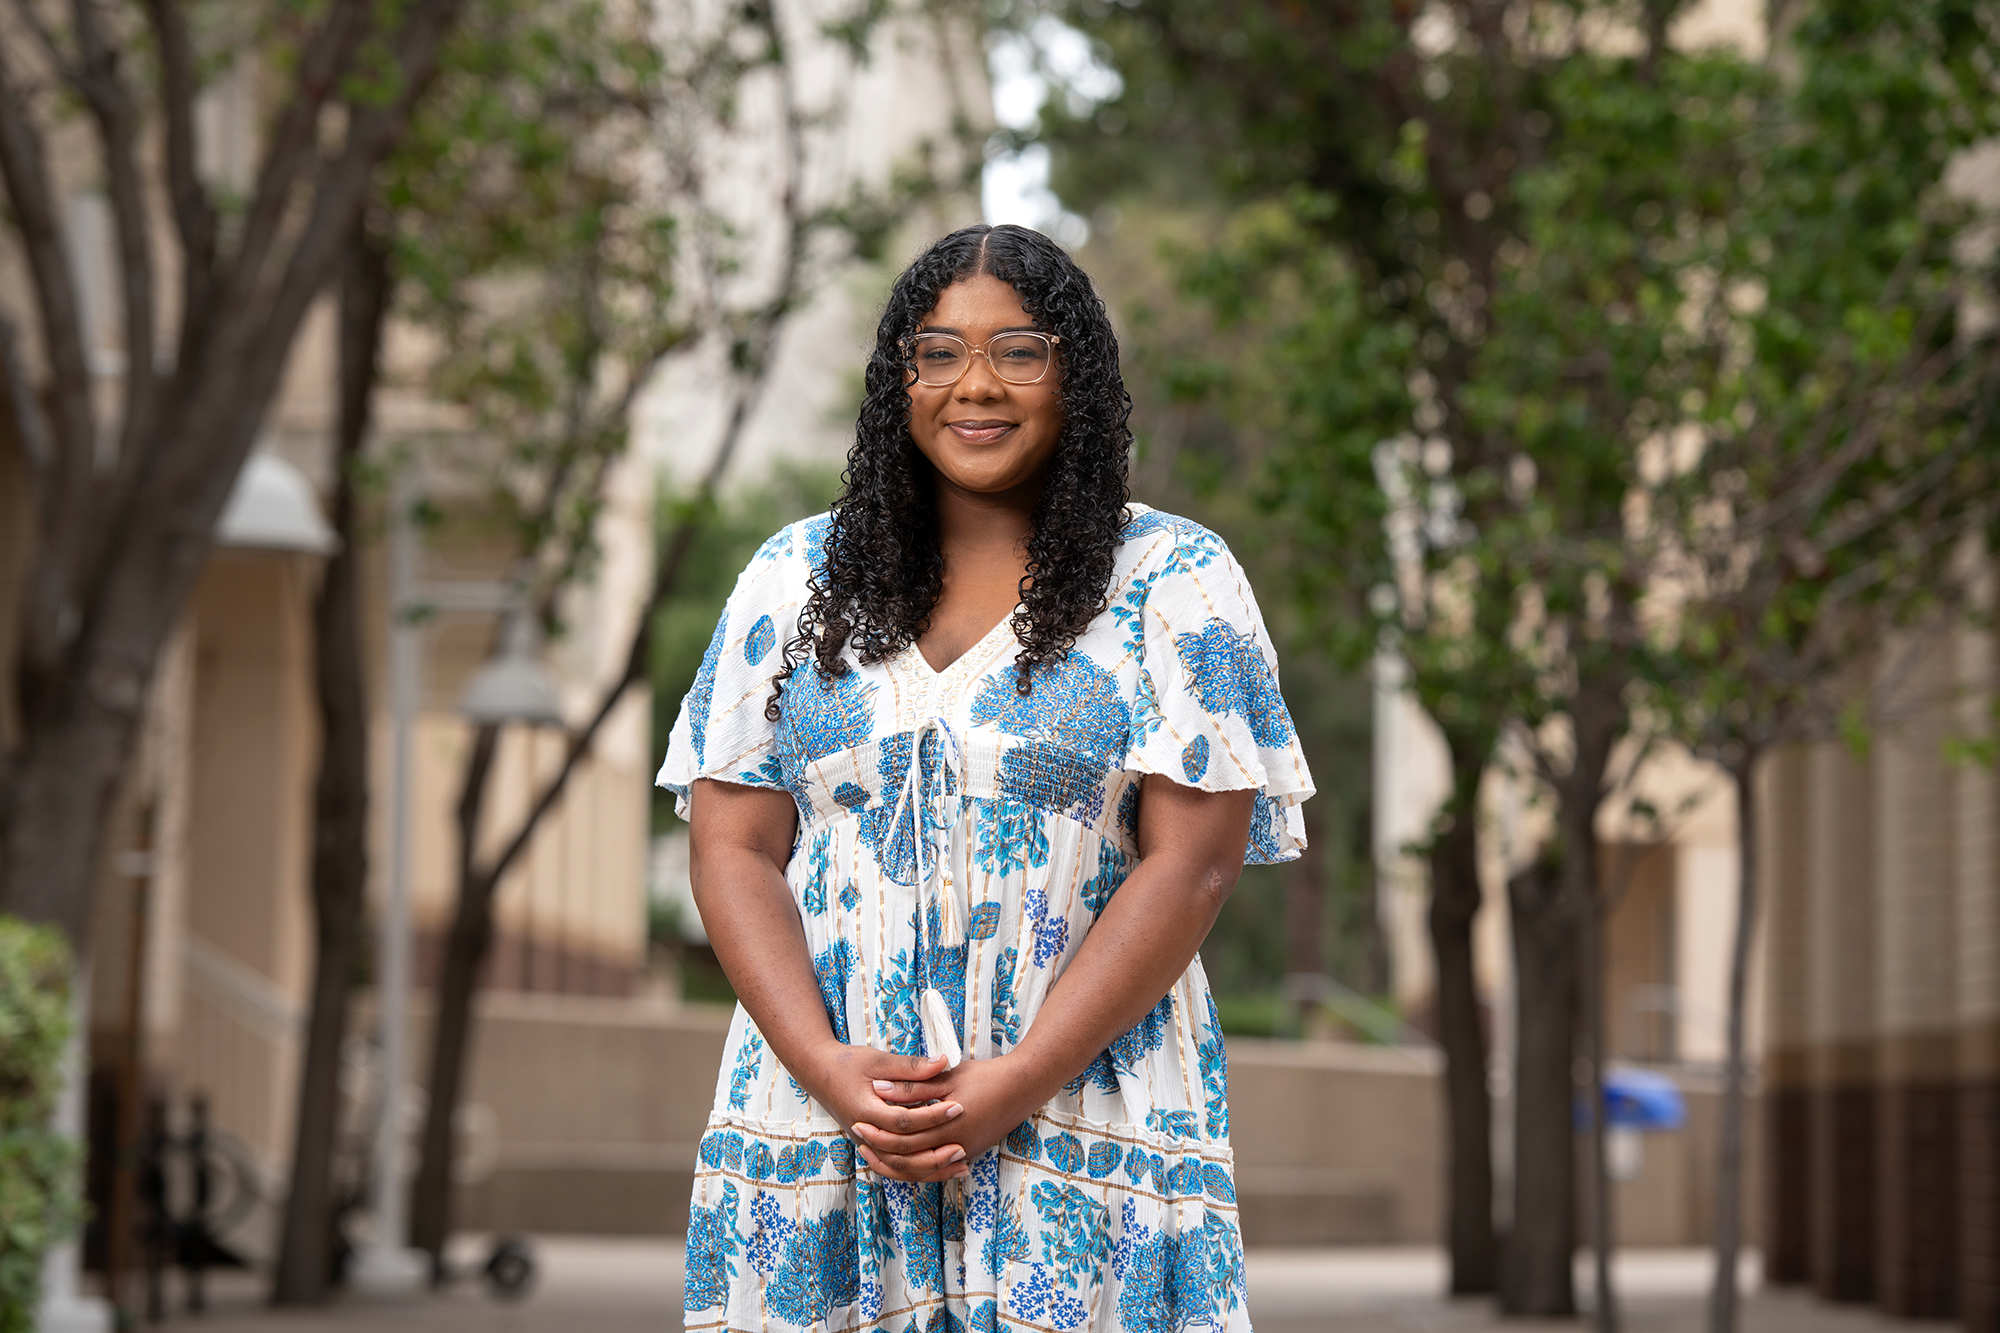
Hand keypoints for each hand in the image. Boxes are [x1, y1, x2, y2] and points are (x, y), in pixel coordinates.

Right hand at [800, 1043, 969, 1182]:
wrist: (819, 1073)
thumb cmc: (849, 1063)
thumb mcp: (879, 1060)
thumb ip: (911, 1066)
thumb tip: (943, 1063)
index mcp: (866, 1111)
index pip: (904, 1121)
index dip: (933, 1116)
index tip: (958, 1107)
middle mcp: (865, 1134)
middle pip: (903, 1154)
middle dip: (935, 1152)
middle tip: (963, 1145)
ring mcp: (867, 1144)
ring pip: (900, 1168)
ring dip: (931, 1169)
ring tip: (960, 1166)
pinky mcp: (872, 1147)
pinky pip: (896, 1167)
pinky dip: (919, 1171)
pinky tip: (941, 1168)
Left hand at [852, 1055, 1051, 1182]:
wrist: (1023, 1087)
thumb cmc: (985, 1077)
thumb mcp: (948, 1077)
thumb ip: (913, 1086)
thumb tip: (879, 1088)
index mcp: (948, 1126)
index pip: (904, 1138)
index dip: (879, 1132)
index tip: (858, 1122)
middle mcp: (955, 1147)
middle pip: (908, 1158)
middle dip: (881, 1149)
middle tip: (859, 1137)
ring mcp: (963, 1154)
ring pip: (921, 1170)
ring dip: (896, 1163)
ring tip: (874, 1151)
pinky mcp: (969, 1154)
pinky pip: (935, 1169)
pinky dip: (916, 1167)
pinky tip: (902, 1159)